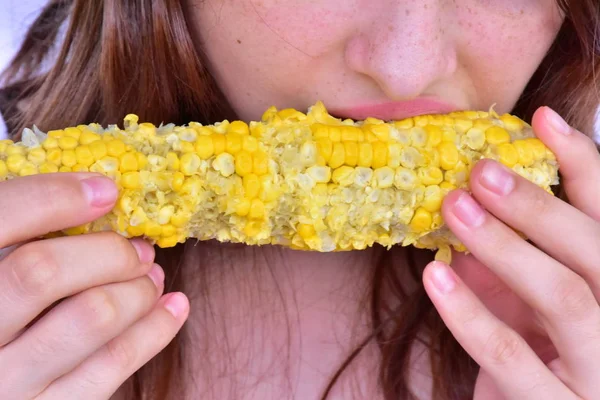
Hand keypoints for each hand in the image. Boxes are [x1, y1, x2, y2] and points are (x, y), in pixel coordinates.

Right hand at [0, 173, 189, 399]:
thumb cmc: (1, 316)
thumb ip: (20, 239)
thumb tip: (94, 195)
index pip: (1, 218)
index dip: (55, 197)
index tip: (107, 190)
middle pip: (44, 273)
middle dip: (107, 252)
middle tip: (140, 249)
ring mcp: (5, 382)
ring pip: (90, 317)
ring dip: (137, 289)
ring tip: (154, 277)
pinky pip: (111, 367)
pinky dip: (154, 331)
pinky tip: (173, 307)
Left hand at [423, 106, 599, 398]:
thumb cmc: (535, 363)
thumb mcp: (527, 304)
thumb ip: (514, 259)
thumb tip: (470, 197)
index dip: (584, 165)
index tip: (542, 119)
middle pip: (594, 252)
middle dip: (538, 205)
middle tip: (480, 170)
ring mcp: (599, 373)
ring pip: (564, 297)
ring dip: (505, 246)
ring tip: (453, 207)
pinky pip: (510, 357)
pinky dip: (470, 313)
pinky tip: (435, 274)